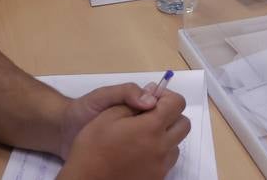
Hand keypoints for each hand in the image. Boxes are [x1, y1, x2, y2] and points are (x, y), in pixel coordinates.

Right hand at [58, 91, 189, 179]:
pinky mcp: (155, 179)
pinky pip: (167, 162)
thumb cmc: (92, 145)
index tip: (154, 97)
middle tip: (150, 115)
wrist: (83, 179)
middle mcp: (161, 147)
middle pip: (183, 124)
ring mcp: (160, 166)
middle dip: (171, 115)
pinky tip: (139, 151)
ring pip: (176, 144)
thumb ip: (133, 99)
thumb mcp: (108, 113)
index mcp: (151, 127)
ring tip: (143, 135)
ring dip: (166, 135)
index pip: (177, 103)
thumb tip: (152, 95)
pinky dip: (160, 153)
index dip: (166, 96)